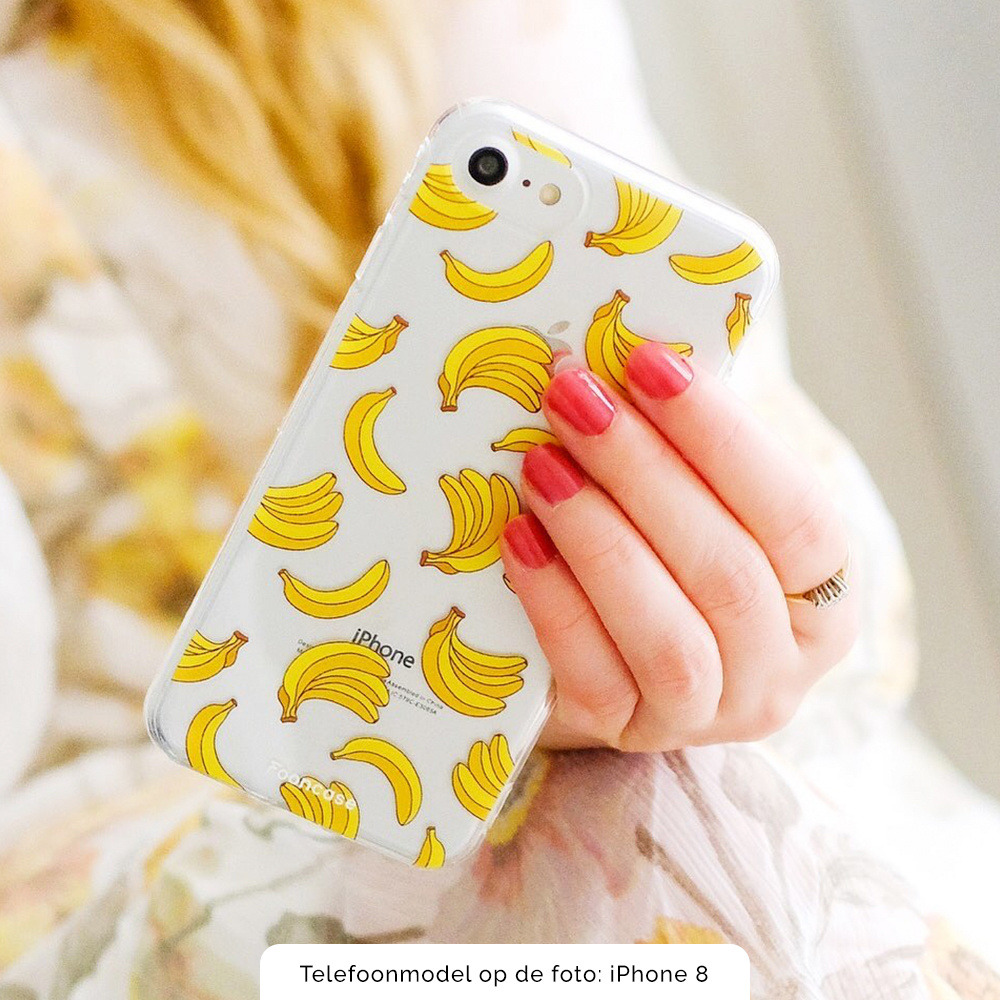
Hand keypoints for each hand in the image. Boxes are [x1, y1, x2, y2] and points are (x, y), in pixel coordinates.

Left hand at [500, 343, 858, 750]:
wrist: (606, 653)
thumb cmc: (665, 551)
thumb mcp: (697, 503)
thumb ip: (685, 452)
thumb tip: (623, 362)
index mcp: (825, 596)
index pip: (797, 516)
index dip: (722, 438)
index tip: (648, 364)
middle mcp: (782, 666)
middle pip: (727, 572)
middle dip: (643, 474)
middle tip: (575, 397)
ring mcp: (708, 713)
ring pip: (670, 636)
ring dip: (600, 538)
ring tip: (542, 464)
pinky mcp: (630, 733)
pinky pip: (597, 676)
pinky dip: (556, 602)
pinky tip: (519, 538)